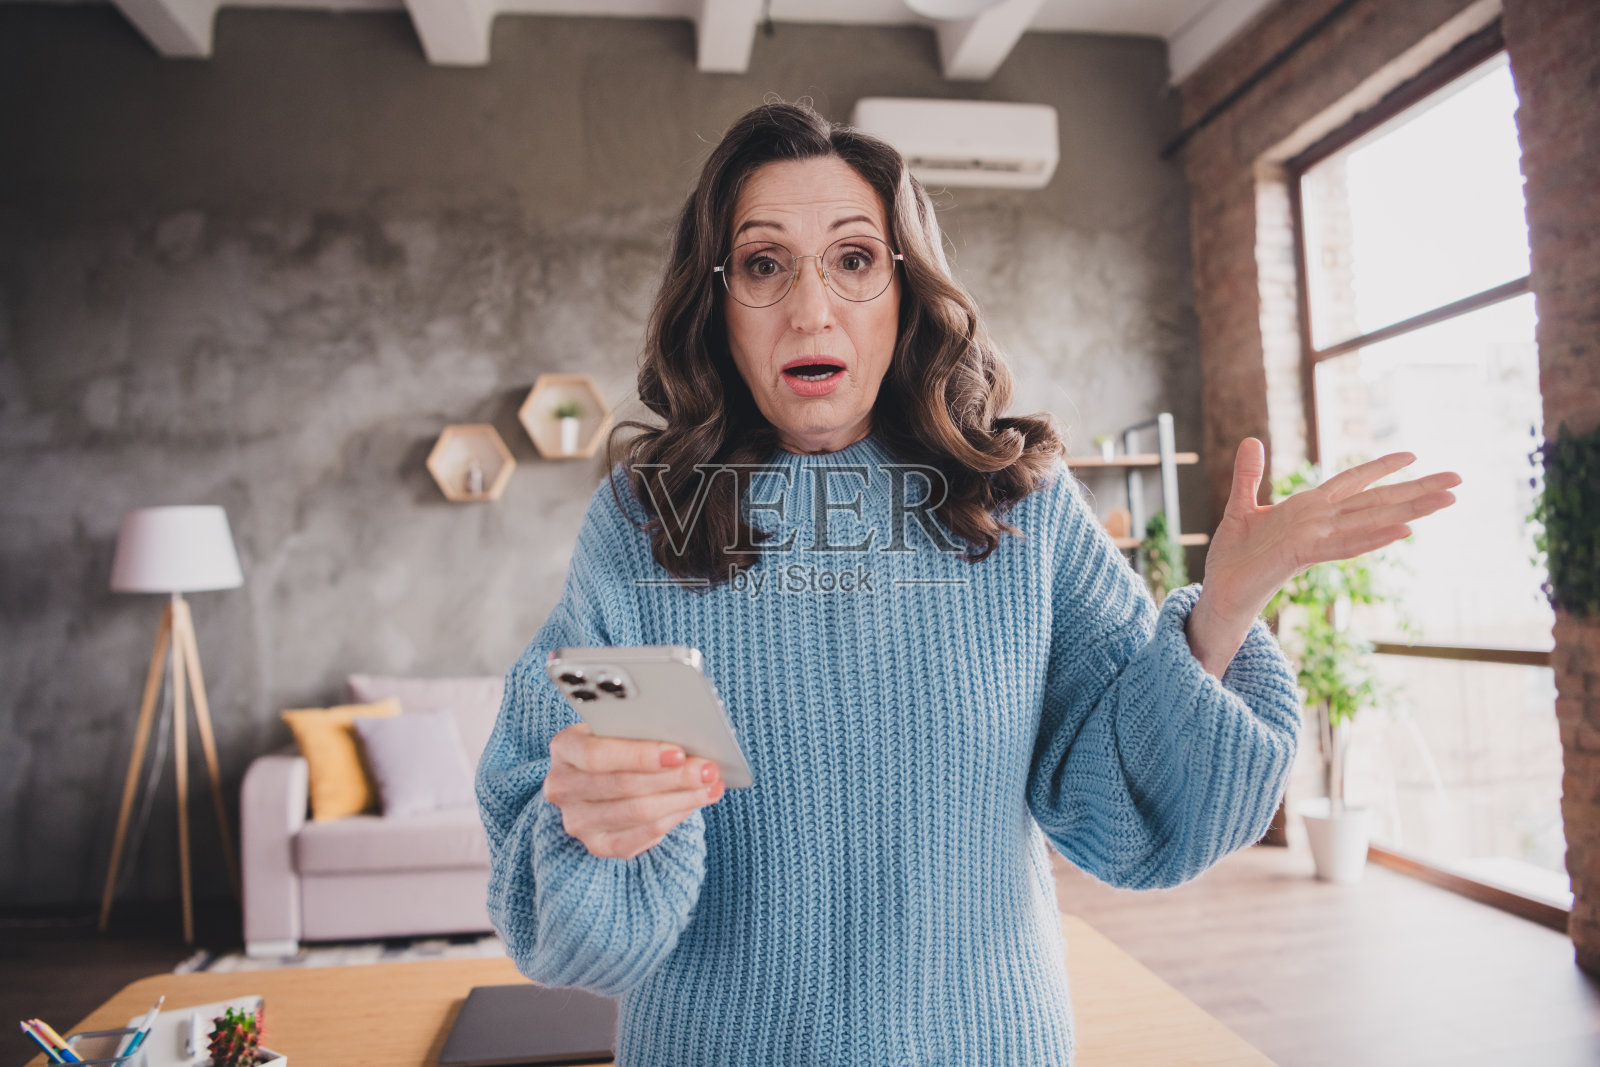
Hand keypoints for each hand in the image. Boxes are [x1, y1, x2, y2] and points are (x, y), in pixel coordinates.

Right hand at [543, 723, 723, 859]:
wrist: (600, 779)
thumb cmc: (618, 745)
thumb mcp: (620, 729)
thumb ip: (642, 729)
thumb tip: (689, 734)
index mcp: (564, 747)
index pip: (596, 754)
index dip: (639, 755)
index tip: (679, 753)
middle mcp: (563, 786)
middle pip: (622, 785)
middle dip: (672, 778)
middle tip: (708, 770)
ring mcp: (578, 820)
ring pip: (636, 813)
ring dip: (681, 799)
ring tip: (711, 785)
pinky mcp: (597, 845)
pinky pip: (641, 836)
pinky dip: (673, 818)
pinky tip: (695, 803)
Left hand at [1201, 438, 1461, 620]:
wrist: (1221, 592)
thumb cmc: (1234, 557)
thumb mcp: (1240, 507)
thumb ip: (1248, 475)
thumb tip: (1251, 439)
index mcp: (1308, 508)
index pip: (1352, 482)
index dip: (1381, 467)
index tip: (1412, 454)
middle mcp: (1320, 522)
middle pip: (1376, 500)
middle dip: (1417, 489)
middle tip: (1459, 478)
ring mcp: (1316, 538)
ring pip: (1372, 520)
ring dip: (1411, 510)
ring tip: (1449, 500)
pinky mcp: (1304, 556)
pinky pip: (1345, 545)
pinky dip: (1374, 538)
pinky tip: (1405, 531)